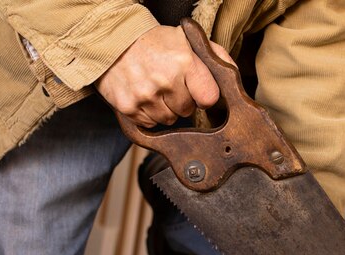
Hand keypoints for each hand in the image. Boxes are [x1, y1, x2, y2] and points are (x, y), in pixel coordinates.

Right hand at [95, 25, 234, 126]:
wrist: (112, 40)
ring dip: (165, 109)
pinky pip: (149, 124)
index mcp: (183, 62)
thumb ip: (215, 55)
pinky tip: (144, 97)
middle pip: (187, 111)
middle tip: (170, 84)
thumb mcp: (188, 40)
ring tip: (156, 90)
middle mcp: (164, 80)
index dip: (204, 96)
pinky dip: (148, 114)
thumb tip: (232, 76)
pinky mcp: (128, 107)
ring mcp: (144, 95)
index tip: (197, 91)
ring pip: (169, 120)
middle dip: (182, 101)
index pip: (209, 98)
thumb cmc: (155, 42)